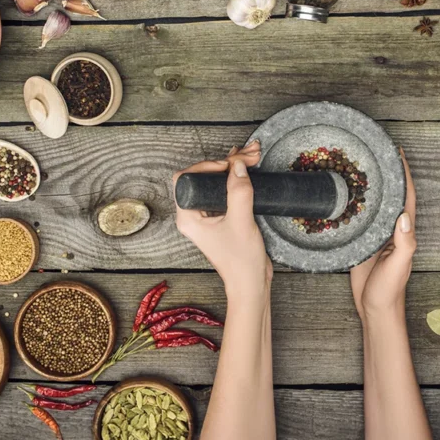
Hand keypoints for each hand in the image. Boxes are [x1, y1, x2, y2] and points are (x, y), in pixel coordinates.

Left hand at [174, 141, 271, 302]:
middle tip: (249, 156)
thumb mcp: (241, 222)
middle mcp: (194, 215)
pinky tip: (248, 167)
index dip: (207, 165)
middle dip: (227, 162)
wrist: (251, 283)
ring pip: (215, 181)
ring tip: (253, 156)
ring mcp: (208, 216)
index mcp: (188, 217)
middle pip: (203, 176)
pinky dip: (237, 177)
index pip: (187, 178)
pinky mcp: (221, 217)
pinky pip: (225, 190)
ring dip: (234, 167)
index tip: (229, 165)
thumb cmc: (240, 261)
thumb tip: (238, 165)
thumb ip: (238, 192)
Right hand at [350, 149, 415, 320]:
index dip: (404, 173)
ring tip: (357, 165)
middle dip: (386, 173)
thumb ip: (404, 242)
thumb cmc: (389, 289)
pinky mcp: (362, 241)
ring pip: (374, 204)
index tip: (396, 151)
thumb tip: (404, 215)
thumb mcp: (398, 266)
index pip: (406, 195)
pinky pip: (359, 218)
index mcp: (404, 230)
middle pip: (390, 194)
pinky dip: (354, 204)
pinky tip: (342, 194)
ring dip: (370, 186)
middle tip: (373, 150)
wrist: (374, 308)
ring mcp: (377, 234)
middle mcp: (391, 228)